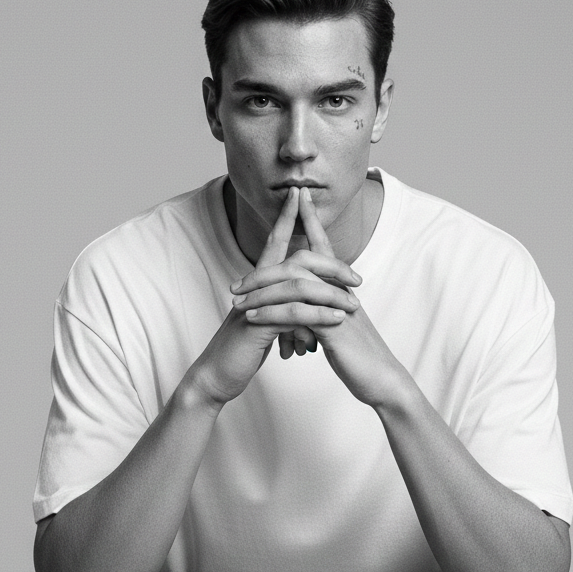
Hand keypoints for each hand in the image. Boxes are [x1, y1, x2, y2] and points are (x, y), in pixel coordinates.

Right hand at [185, 187, 360, 406]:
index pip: (274, 243)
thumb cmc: (240, 350)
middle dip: (328, 263)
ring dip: (330, 294)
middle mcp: (254, 288)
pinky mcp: (255, 326)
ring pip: (297, 286)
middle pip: (293, 260)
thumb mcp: (263, 323)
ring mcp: (254, 305)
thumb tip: (299, 301)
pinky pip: (292, 314)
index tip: (299, 195)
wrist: (216, 376)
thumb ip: (279, 305)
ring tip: (355, 306)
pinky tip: (336, 321)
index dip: (286, 218)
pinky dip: (317, 316)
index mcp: (258, 285)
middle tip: (356, 277)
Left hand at [231, 187, 412, 407]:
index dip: (313, 220)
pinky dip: (271, 314)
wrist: (382, 380)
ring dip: (261, 291)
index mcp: (341, 289)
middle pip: (302, 262)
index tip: (299, 197)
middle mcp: (341, 291)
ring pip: (295, 286)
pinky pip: (297, 313)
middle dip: (268, 264)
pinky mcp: (334, 328)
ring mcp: (338, 307)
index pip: (323, 249)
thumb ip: (325, 310)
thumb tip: (309, 305)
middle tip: (237, 282)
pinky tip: (253, 319)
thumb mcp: (341, 327)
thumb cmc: (360, 356)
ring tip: (236, 301)